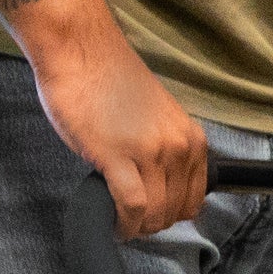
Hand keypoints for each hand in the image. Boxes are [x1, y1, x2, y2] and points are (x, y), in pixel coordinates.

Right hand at [33, 27, 206, 238]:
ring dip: (138, 226)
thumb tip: (166, 188)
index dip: (172, 215)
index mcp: (191, 140)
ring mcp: (150, 152)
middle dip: (153, 223)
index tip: (154, 215)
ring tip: (122, 220)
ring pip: (155, 213)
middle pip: (175, 211)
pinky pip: (132, 206)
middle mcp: (178, 148)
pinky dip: (125, 224)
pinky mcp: (117, 156)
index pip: (193, 200)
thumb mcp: (159, 120)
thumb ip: (169, 152)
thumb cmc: (110, 81)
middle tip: (132, 220)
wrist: (79, 47)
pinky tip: (115, 225)